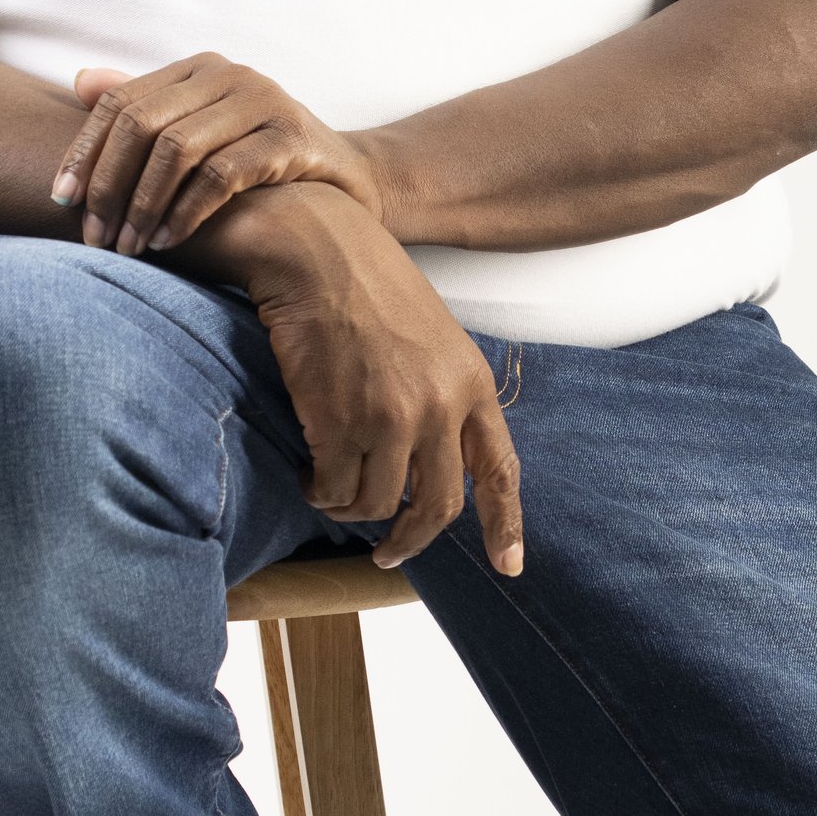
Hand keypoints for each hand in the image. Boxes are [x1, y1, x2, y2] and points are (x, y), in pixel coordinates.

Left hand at [53, 54, 383, 255]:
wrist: (349, 184)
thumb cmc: (263, 163)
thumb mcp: (202, 131)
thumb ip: (147, 109)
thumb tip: (79, 82)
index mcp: (199, 69)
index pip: (120, 103)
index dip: (85, 151)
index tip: (60, 199)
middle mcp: (230, 75)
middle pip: (142, 124)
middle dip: (109, 185)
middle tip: (96, 237)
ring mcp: (264, 102)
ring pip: (177, 149)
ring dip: (143, 205)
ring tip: (130, 247)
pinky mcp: (291, 138)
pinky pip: (221, 175)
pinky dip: (186, 212)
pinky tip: (168, 241)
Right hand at [218, 187, 521, 574]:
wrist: (318, 249)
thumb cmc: (367, 284)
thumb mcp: (432, 338)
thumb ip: (443, 394)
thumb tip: (430, 458)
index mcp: (473, 384)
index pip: (499, 470)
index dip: (506, 524)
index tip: (510, 566)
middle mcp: (442, 406)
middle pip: (436, 507)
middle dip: (409, 540)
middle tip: (385, 554)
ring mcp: (393, 417)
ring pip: (375, 503)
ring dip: (347, 506)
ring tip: (326, 487)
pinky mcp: (341, 422)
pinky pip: (332, 488)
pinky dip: (318, 491)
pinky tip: (306, 473)